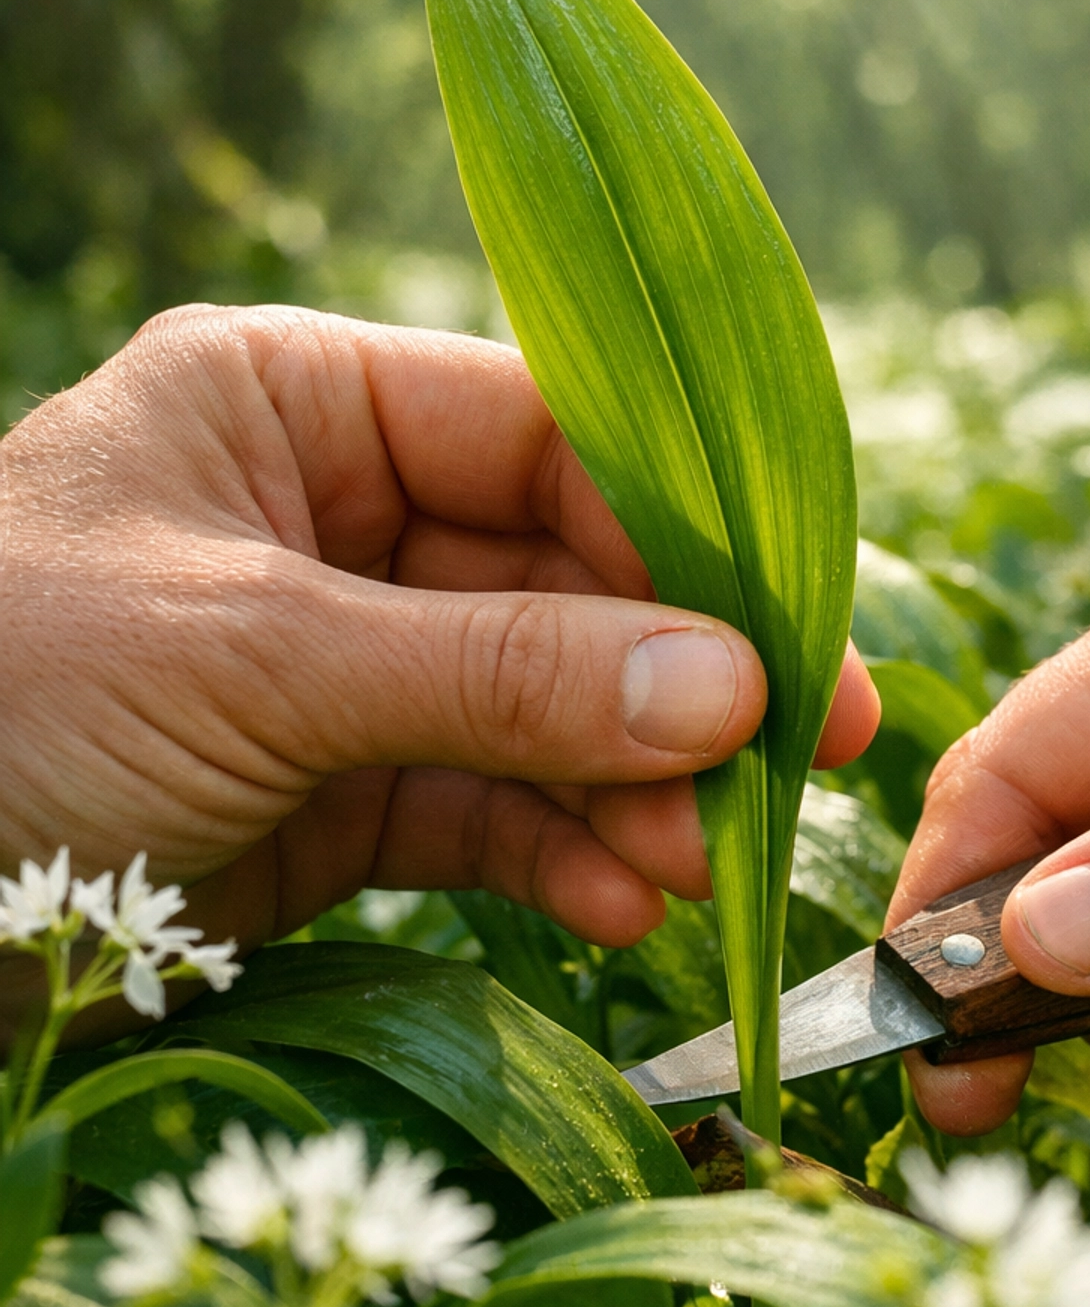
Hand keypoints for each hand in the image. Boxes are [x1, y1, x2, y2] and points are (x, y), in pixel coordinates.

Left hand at [0, 305, 877, 1015]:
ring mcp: (330, 661)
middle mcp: (327, 517)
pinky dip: (552, 853)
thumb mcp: (258, 658)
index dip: (676, 528)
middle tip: (794, 760)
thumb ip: (500, 672)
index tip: (788, 630)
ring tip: (700, 864)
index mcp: (293, 404)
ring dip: (625, 782)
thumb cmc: (3, 697)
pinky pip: (473, 807)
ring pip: (530, 705)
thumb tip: (730, 688)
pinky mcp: (321, 792)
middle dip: (666, 677)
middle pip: (556, 578)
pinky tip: (622, 902)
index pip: (538, 433)